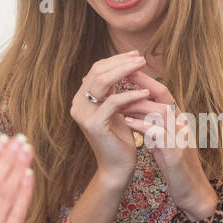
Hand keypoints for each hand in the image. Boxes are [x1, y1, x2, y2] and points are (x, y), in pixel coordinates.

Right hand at [70, 53, 150, 186]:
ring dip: (124, 72)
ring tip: (143, 67)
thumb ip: (114, 91)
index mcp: (82, 98)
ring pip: (102, 82)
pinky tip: (145, 92)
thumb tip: (124, 67)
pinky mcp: (94, 124)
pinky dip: (130, 95)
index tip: (135, 55)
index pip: (97, 70)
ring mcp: (83, 114)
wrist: (117, 167)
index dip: (116, 60)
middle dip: (121, 62)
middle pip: (97, 72)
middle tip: (141, 58)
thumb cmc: (120, 139)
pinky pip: (113, 102)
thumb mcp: (117, 109)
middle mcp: (78, 103)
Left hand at [119, 71, 217, 218]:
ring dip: (139, 105)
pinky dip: (143, 127)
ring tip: (119, 101)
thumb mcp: (164, 142)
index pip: (163, 93)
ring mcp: (181, 139)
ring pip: (162, 111)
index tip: (126, 71)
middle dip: (142, 83)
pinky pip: (159, 135)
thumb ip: (153, 126)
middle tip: (121, 76)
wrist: (193, 192)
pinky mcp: (177, 154)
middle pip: (164, 96)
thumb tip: (134, 112)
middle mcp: (182, 125)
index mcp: (179, 121)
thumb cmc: (177, 168)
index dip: (146, 81)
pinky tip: (127, 123)